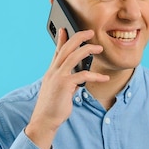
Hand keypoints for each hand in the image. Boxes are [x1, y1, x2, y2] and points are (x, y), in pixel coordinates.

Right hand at [25, 29, 108, 148]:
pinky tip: (104, 78)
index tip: (65, 29)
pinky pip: (82, 76)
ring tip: (99, 48)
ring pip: (73, 57)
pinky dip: (95, 76)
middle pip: (66, 49)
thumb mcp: (59, 91)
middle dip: (78, 38)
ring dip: (87, 50)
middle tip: (89, 32)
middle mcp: (53, 71)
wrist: (44, 119)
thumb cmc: (52, 107)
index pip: (57, 51)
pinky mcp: (64, 85)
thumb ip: (68, 82)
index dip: (61, 39)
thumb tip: (79, 78)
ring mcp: (58, 77)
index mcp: (52, 72)